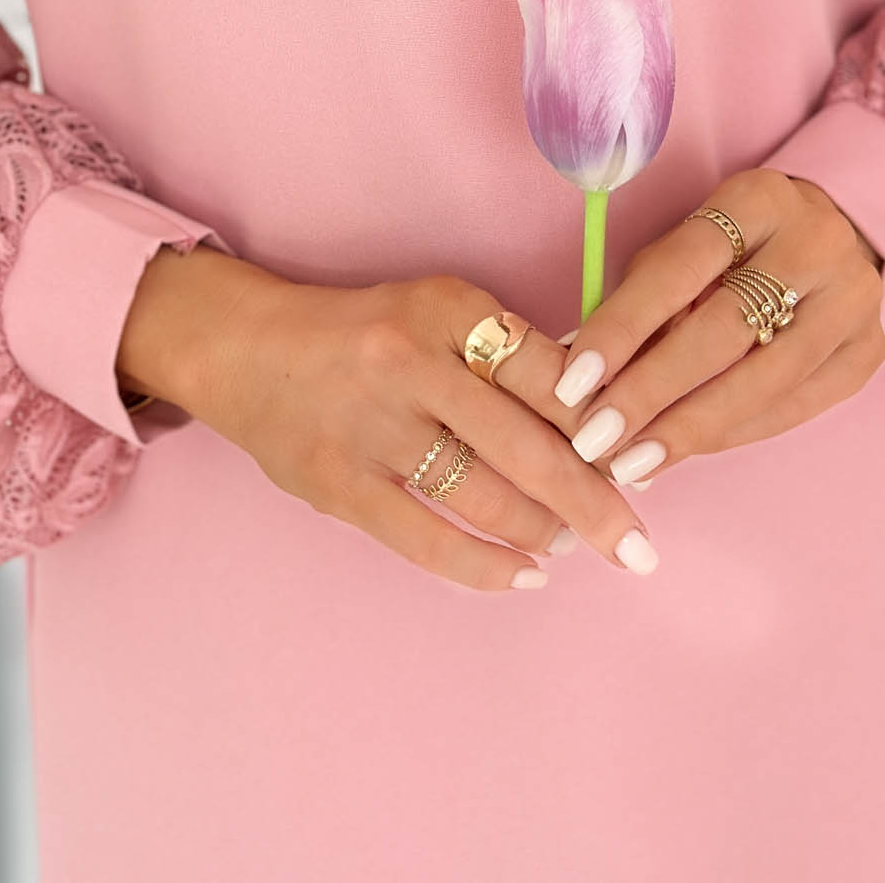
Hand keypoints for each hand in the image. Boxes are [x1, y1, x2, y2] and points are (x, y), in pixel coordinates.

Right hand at [136, 244, 659, 590]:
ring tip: (573, 544)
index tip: (642, 459)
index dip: (603, 424)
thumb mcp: (435, 312)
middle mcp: (412, 361)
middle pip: (530, 443)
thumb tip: (599, 415)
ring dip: (544, 531)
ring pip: (486, 496)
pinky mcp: (339, 483)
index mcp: (447, 308)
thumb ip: (504, 355)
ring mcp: (372, 426)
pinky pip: (427, 540)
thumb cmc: (363, 333)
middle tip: (642, 546)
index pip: (551, 373)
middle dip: (596, 501)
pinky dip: (485, 566)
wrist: (242, 345)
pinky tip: (524, 576)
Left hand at [494, 168, 884, 486]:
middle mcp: (817, 242)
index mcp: (759, 198)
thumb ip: (641, 299)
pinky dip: (731, 434)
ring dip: (689, 429)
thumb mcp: (685, 247)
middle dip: (651, 392)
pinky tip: (684, 452)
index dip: (622, 328)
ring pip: (763, 379)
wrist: (832, 238)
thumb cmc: (732, 246)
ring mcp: (854, 300)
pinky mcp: (867, 352)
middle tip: (597, 440)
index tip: (574, 383)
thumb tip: (577, 371)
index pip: (680, 267)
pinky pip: (792, 408)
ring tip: (632, 462)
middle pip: (723, 330)